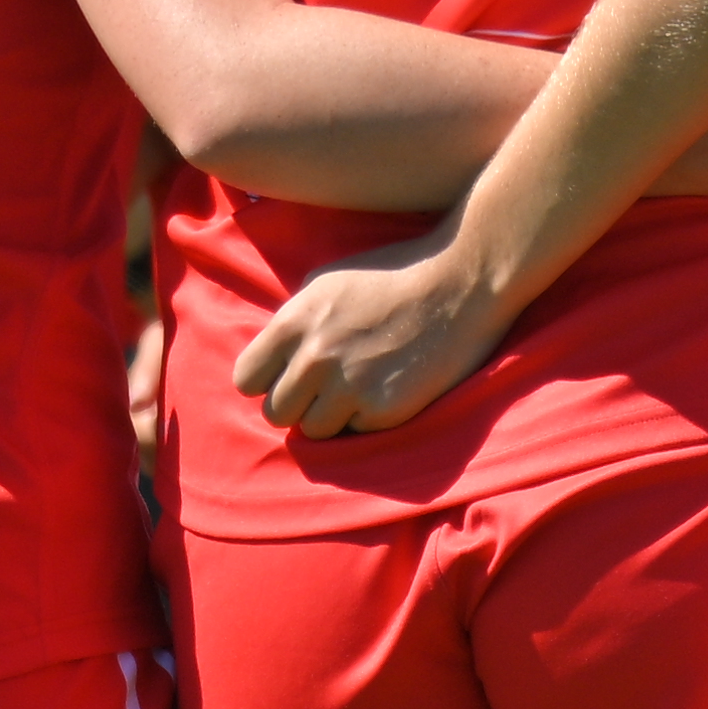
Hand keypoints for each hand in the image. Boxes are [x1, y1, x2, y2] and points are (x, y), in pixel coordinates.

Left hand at [235, 240, 514, 441]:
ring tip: (362, 388)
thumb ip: (295, 320)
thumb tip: (276, 355)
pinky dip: (369, 419)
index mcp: (294, 322)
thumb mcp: (328, 281)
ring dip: (334, 416)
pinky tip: (390, 388)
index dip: (268, 381)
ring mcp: (348, 386)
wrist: (461, 282)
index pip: (246, 379)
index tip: (291, 376)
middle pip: (276, 412)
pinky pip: (356, 433)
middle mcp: (314, 357)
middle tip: (330, 388)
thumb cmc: (395, 275)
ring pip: (314, 431)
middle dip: (300, 404)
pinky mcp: (382, 410)